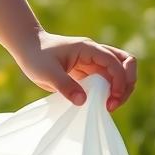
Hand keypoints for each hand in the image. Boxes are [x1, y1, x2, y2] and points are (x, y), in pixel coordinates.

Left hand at [10, 31, 137, 112]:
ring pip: (120, 72)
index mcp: (88, 49)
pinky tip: (100, 103)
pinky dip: (109, 92)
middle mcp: (94, 53)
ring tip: (109, 105)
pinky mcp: (88, 71)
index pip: (115, 62)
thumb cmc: (35, 56)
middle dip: (127, 84)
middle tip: (113, 104)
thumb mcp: (47, 72)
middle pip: (126, 64)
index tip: (110, 100)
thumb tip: (83, 101)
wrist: (26, 48)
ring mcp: (93, 62)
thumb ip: (65, 85)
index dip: (119, 81)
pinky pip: (107, 80)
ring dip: (121, 89)